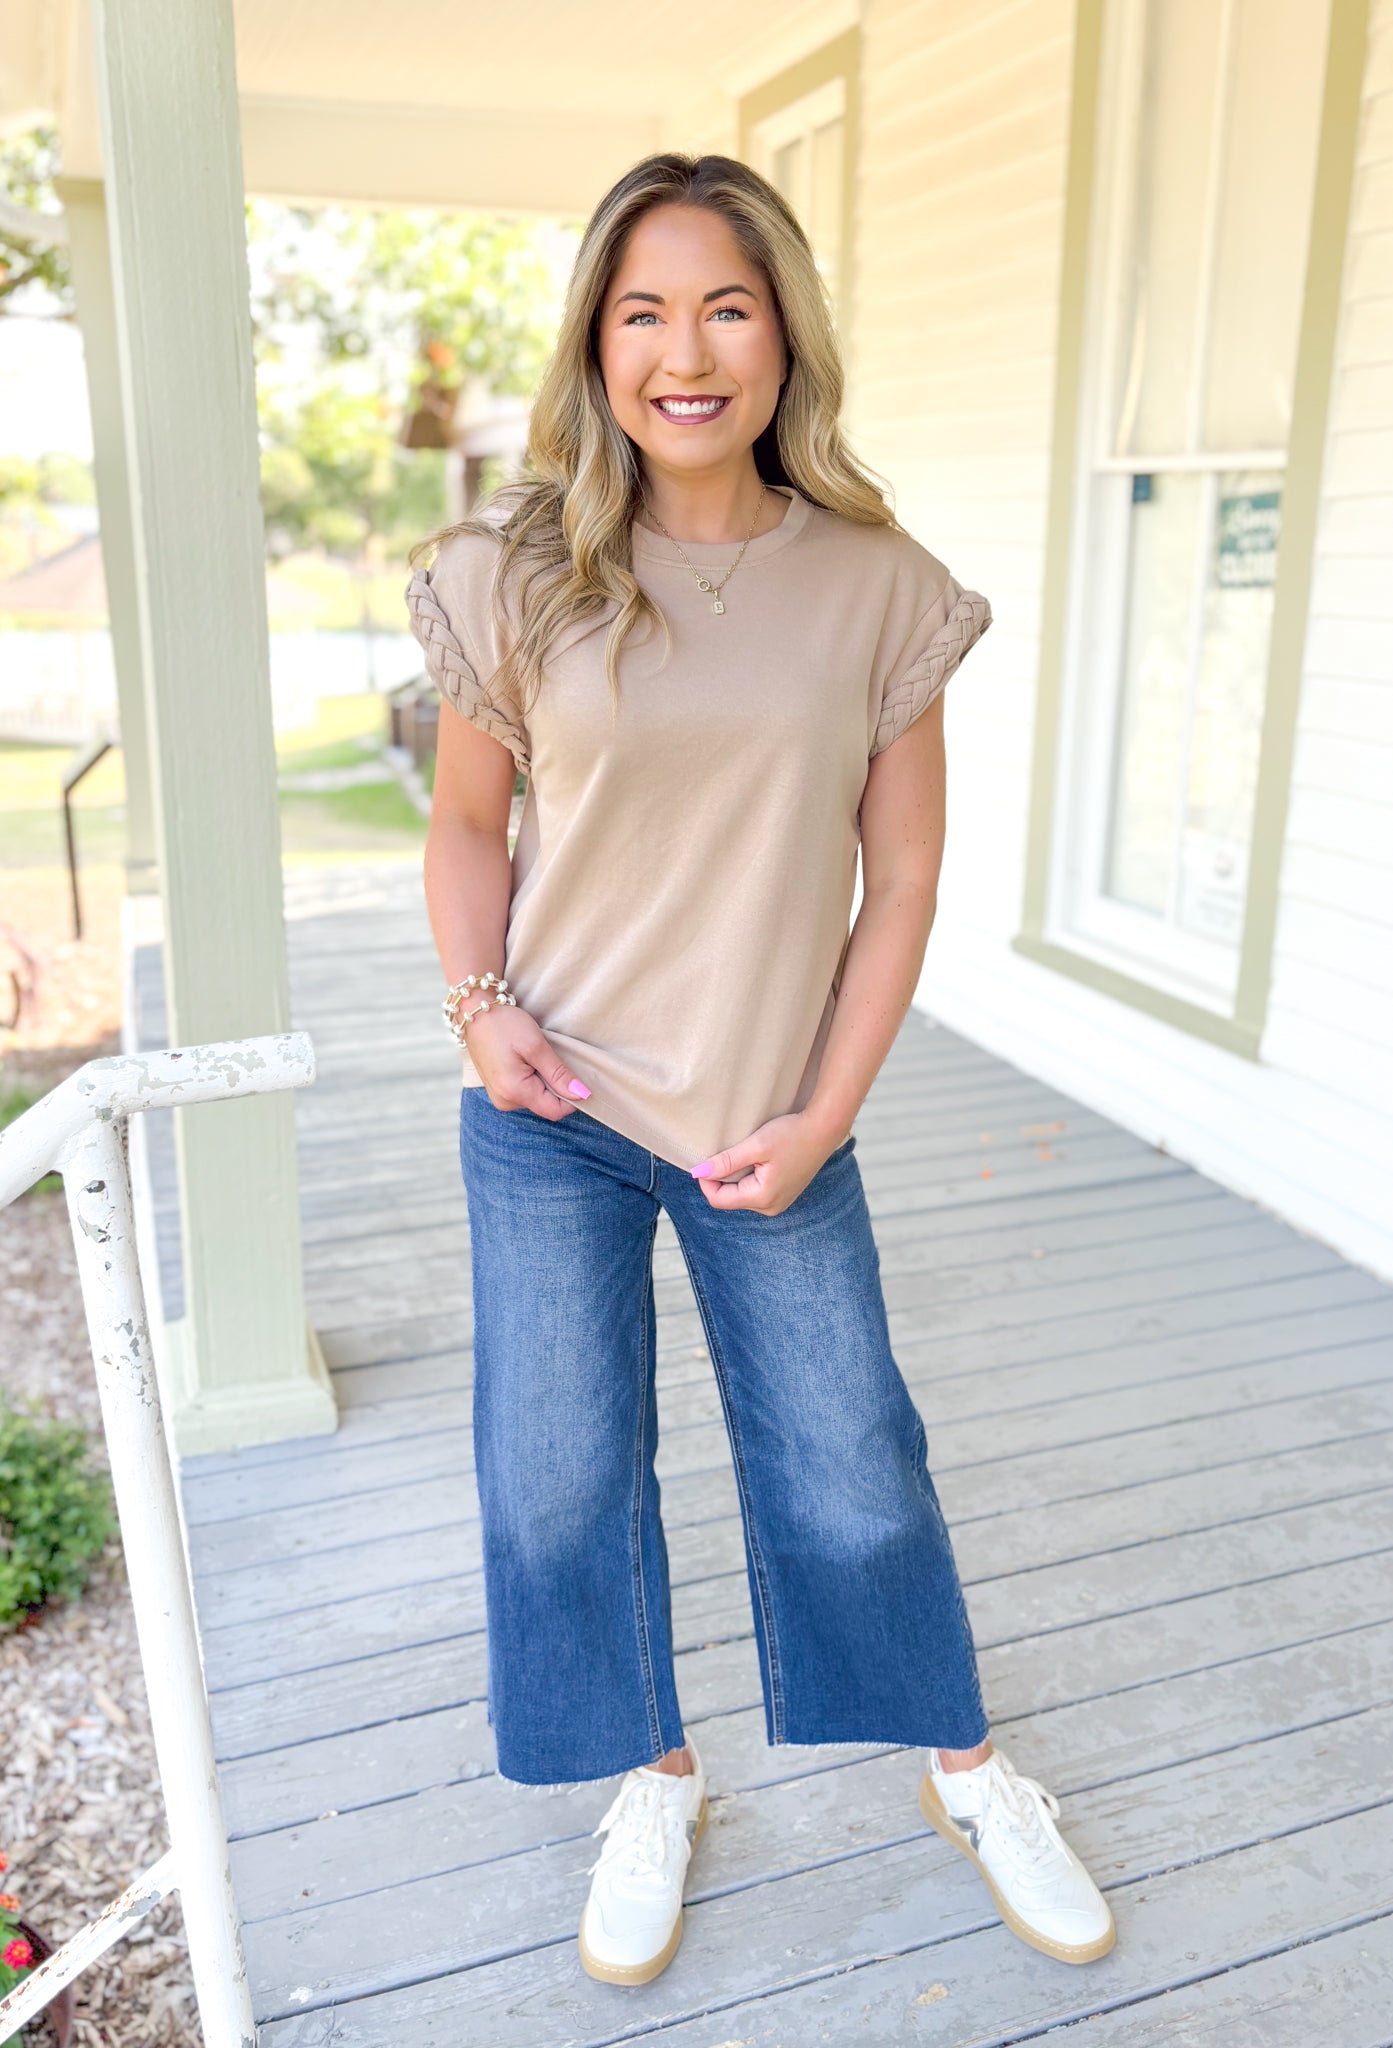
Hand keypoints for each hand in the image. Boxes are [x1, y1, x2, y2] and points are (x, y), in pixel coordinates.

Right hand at [465, 1005, 591, 1120]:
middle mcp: (505, 1101)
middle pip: (545, 1105)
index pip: (555, 1111)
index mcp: (515, 1092)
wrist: (474, 1013)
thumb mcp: (536, 1046)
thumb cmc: (503, 1025)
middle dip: (556, 1086)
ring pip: (536, 1098)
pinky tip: (526, 1060)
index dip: (572, 1097)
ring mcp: (500, 1096)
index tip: (575, 1074)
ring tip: (534, 1056)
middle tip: (549, 1058)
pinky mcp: (498, 1089)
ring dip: (544, 1081)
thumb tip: (581, 1094)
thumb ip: (559, 1074)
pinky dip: (532, 1079)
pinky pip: (524, 1092)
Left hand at [690, 1110, 848, 1214]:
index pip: (718, 1200)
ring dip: (735, 1177)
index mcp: (762, 1198)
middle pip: (729, 1199)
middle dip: (722, 1179)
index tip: (707, 1159)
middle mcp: (770, 1207)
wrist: (824, 1129)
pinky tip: (756, 1160)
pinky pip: (755, 1191)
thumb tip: (698, 1173)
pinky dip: (748, 1177)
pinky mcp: (783, 1194)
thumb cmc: (792, 1134)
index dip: (706, 1181)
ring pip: (741, 1195)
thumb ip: (726, 1162)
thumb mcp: (755, 1146)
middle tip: (728, 1153)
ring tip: (745, 1155)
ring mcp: (779, 1202)